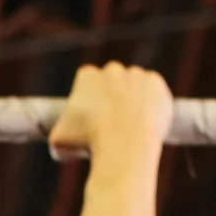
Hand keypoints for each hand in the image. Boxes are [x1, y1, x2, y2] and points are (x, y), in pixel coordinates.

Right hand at [49, 63, 172, 164]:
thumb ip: (59, 136)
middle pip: (113, 80)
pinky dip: (152, 103)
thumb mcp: (60, 143)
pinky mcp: (155, 82)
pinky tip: (148, 120)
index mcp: (87, 76)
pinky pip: (154, 91)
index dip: (91, 98)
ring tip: (132, 125)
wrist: (124, 144)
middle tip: (114, 120)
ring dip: (133, 99)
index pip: (88, 81)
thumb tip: (59, 146)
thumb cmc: (89, 143)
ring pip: (135, 85)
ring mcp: (135, 74)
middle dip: (113, 95)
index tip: (93, 115)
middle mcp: (112, 70)